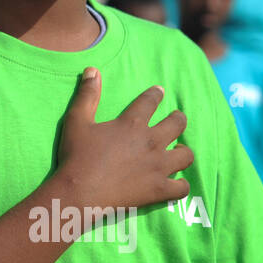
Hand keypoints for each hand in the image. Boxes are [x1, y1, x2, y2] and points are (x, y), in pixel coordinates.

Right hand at [56, 68, 193, 212]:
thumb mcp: (77, 121)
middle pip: (177, 124)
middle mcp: (151, 142)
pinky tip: (176, 182)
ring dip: (183, 151)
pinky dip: (181, 185)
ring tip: (178, 151)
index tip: (159, 91)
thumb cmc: (77, 156)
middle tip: (175, 119)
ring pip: (186, 155)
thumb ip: (87, 95)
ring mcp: (158, 167)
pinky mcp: (159, 189)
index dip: (155, 94)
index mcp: (132, 123)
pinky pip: (182, 188)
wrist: (80, 193)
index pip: (150, 101)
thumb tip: (92, 70)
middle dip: (178, 119)